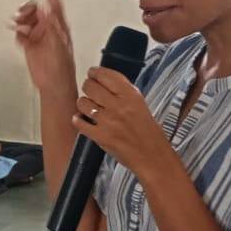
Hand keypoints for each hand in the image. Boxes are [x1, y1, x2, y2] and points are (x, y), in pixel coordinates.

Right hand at [12, 0, 77, 98]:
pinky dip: (18, 33)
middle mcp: (48, 25)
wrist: (53, 86)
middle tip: (22, 18)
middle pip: (33, 6)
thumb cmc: (62, 69)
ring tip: (21, 31)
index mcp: (58, 22)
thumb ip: (51, 28)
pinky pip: (19, 31)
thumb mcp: (58, 46)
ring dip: (20, 21)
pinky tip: (22, 40)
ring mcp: (37, 33)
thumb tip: (46, 12)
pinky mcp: (28, 43)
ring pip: (24, 17)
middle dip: (26, 9)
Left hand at [73, 67, 174, 183]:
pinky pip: (79, 122)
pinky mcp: (100, 136)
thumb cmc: (149, 132)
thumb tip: (104, 82)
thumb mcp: (140, 106)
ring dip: (83, 104)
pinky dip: (78, 120)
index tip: (92, 73)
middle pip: (90, 87)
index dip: (95, 72)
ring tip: (88, 107)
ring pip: (82, 102)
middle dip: (87, 86)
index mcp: (131, 96)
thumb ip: (124, 94)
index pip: (106, 75)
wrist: (152, 158)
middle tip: (89, 90)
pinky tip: (82, 120)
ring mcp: (107, 121)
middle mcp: (118, 106)